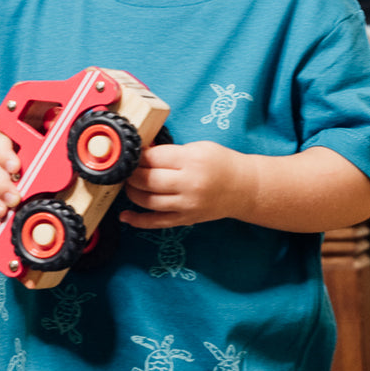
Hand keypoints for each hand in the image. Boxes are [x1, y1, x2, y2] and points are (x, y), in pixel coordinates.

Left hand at [120, 141, 242, 228]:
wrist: (244, 188)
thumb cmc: (221, 163)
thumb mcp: (198, 148)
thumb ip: (170, 151)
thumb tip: (142, 153)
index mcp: (192, 161)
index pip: (153, 158)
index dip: (138, 155)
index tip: (132, 153)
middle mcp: (189, 184)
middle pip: (147, 180)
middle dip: (131, 173)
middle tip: (127, 168)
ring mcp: (187, 205)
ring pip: (147, 201)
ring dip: (132, 192)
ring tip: (129, 184)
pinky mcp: (186, 219)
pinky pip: (156, 223)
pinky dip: (137, 221)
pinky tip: (125, 216)